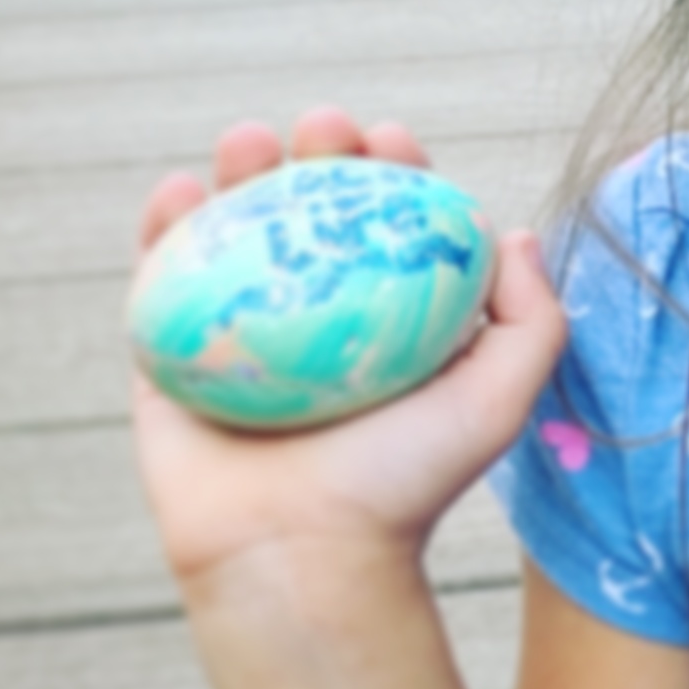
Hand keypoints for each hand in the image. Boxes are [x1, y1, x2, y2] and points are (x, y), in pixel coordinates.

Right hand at [130, 107, 565, 589]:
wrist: (302, 559)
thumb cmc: (404, 487)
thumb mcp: (496, 400)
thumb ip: (531, 320)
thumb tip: (514, 235)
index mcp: (383, 320)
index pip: (388, 223)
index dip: (393, 169)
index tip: (393, 140)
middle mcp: (312, 319)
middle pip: (310, 211)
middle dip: (315, 151)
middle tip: (322, 129)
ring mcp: (238, 333)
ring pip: (233, 229)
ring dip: (239, 169)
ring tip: (248, 140)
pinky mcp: (170, 356)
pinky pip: (158, 278)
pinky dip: (162, 225)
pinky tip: (179, 191)